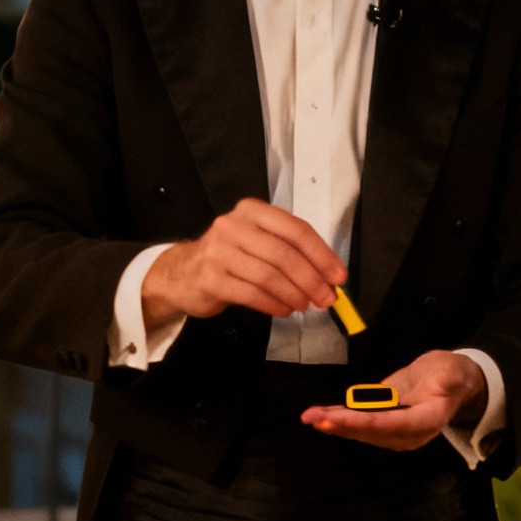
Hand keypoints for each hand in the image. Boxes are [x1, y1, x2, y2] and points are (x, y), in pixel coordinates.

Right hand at [142, 199, 345, 328]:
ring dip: (294, 294)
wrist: (182, 273)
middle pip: (284, 254)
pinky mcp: (210, 278)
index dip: (321, 255)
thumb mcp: (255, 241)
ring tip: (305, 305)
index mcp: (252, 211)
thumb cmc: (227, 257)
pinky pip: (253, 294)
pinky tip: (284, 309)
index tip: (337, 275)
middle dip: (311, 279)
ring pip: (269, 275)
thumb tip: (327, 275)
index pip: (295, 230)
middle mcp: (233, 226)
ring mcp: (219, 251)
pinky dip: (274, 304)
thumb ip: (288, 251)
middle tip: (326, 298)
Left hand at [301, 350, 487, 452]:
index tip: (338, 419)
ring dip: (335, 424)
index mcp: (427, 421)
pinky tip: (318, 415)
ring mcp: (394, 431)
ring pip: (361, 430)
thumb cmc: (451, 374)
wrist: (449, 381)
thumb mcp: (453, 371)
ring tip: (310, 416)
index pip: (393, 424)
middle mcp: (408, 433)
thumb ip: (447, 379)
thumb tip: (440, 383)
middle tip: (314, 418)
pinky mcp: (382, 423)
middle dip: (342, 425)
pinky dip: (338, 419)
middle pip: (372, 431)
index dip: (364, 423)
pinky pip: (359, 423)